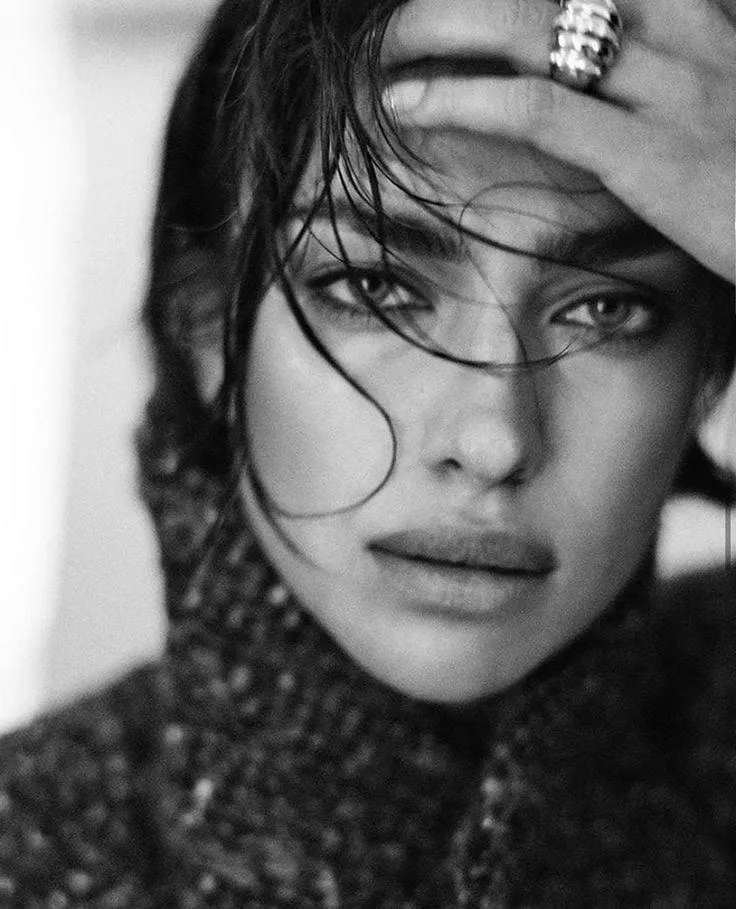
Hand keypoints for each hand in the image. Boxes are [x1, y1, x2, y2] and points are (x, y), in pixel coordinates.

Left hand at [381, 0, 735, 281]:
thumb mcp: (718, 101)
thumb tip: (593, 80)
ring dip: (442, 29)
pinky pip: (539, 108)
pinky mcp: (651, 152)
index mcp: (699, 15)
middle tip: (398, 17)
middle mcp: (688, 30)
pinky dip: (463, 98)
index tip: (452, 0)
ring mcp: (672, 87)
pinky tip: (407, 103)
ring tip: (383, 51)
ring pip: (532, 26)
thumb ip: (661, 72)